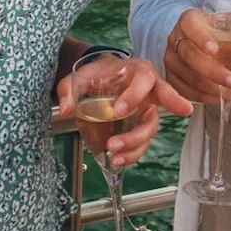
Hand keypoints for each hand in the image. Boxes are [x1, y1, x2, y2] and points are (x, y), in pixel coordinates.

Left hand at [57, 56, 192, 168]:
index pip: (144, 79)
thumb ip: (69, 87)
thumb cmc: (100, 74)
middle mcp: (150, 88)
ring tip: (114, 154)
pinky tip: (118, 160)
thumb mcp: (83, 75)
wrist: (104, 79)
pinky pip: (142, 142)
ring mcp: (148, 109)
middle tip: (138, 134)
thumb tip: (66, 108)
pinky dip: (132, 154)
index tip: (118, 112)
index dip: (134, 96)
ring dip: (134, 144)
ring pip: (150, 127)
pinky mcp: (142, 126)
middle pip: (164, 98)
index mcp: (138, 70)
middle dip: (161, 118)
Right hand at [163, 8, 230, 106]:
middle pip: (189, 55)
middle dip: (212, 71)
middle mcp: (175, 38)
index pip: (191, 25)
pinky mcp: (170, 76)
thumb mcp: (228, 30)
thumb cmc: (212, 32)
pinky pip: (183, 90)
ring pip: (186, 76)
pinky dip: (202, 97)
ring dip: (211, 88)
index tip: (215, 49)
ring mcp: (170, 58)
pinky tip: (220, 99)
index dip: (201, 37)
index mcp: (189, 20)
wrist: (189, 37)